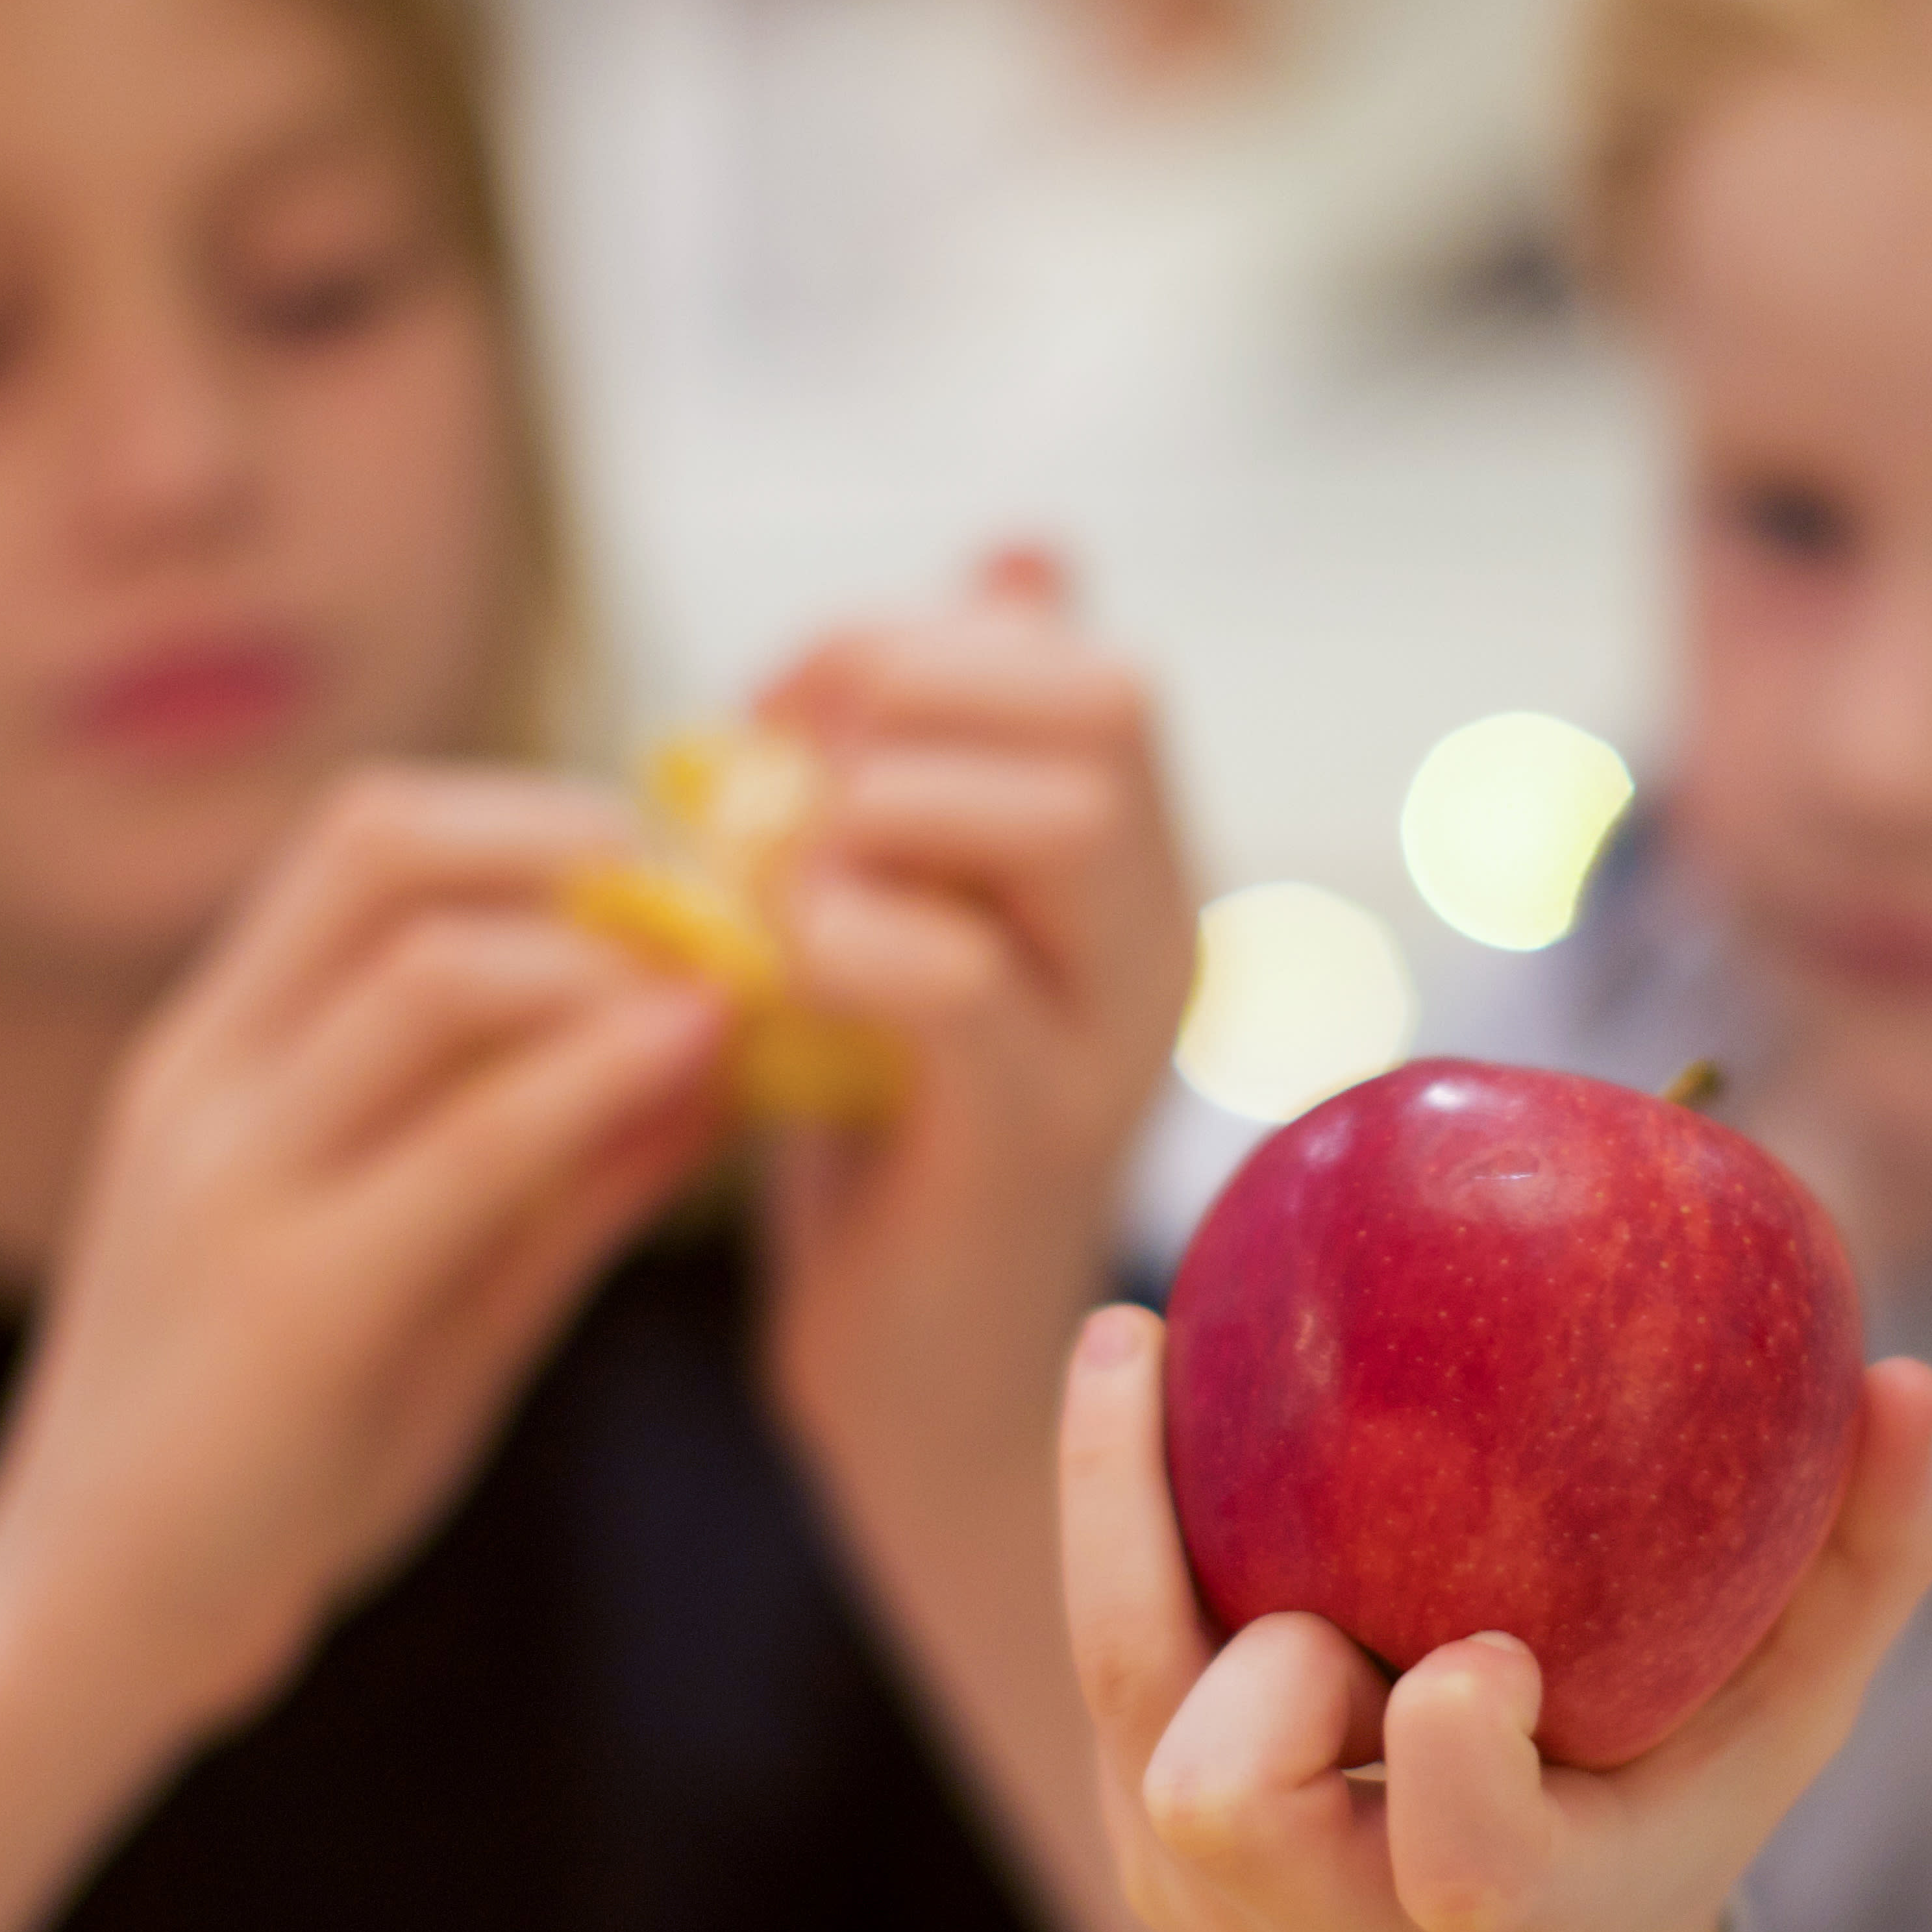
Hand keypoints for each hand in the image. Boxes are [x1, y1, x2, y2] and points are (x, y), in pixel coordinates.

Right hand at [0, 769, 733, 1738]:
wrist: (83, 1630)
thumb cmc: (258, 1466)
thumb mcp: (421, 1289)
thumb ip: (551, 1180)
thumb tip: (713, 1062)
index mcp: (208, 1061)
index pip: (361, 844)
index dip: (531, 819)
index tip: (671, 867)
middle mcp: (202, 1089)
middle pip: (381, 846)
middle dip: (569, 837)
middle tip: (716, 891)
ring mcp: (231, 1186)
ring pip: (431, 971)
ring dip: (606, 951)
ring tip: (733, 976)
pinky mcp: (290, 1303)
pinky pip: (466, 1143)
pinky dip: (598, 1077)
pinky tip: (699, 1060)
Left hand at [748, 545, 1195, 1522]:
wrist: (913, 1381)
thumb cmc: (890, 1128)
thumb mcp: (912, 899)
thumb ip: (953, 739)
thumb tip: (1030, 550)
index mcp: (1141, 870)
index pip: (1081, 659)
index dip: (916, 644)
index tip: (778, 711)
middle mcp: (1165, 939)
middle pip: (1104, 702)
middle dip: (906, 698)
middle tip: (766, 776)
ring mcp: (1115, 1042)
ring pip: (1056, 820)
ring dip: (877, 812)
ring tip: (769, 882)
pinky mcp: (1031, 1141)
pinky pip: (960, 978)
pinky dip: (846, 941)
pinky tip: (770, 970)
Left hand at [1056, 1303, 1931, 1931]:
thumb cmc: (1660, 1843)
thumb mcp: (1781, 1741)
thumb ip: (1861, 1575)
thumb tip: (1909, 1377)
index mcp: (1499, 1922)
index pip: (1453, 1849)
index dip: (1451, 1726)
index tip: (1495, 1652)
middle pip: (1227, 1779)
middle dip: (1282, 1651)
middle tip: (1341, 1571)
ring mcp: (1204, 1899)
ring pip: (1121, 1685)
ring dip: (1125, 1515)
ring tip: (1135, 1335)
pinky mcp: (1140, 1846)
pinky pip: (1106, 1661)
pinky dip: (1115, 1520)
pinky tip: (1131, 1368)